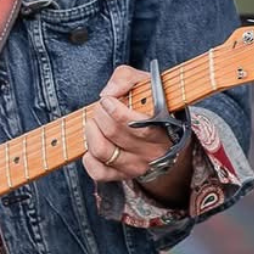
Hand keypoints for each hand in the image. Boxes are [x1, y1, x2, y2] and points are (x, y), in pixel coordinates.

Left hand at [81, 65, 191, 205]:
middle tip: (101, 107)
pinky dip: (88, 158)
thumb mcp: (145, 83)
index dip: (114, 110)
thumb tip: (108, 92)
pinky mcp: (123, 176)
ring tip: (94, 122)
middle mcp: (152, 151)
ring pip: (102, 151)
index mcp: (163, 127)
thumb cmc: (151, 104)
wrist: (165, 134)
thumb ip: (126, 78)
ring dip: (91, 132)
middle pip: (113, 133)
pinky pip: (98, 172)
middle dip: (100, 114)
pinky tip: (92, 144)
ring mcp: (137, 166)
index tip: (107, 100)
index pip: (136, 124)